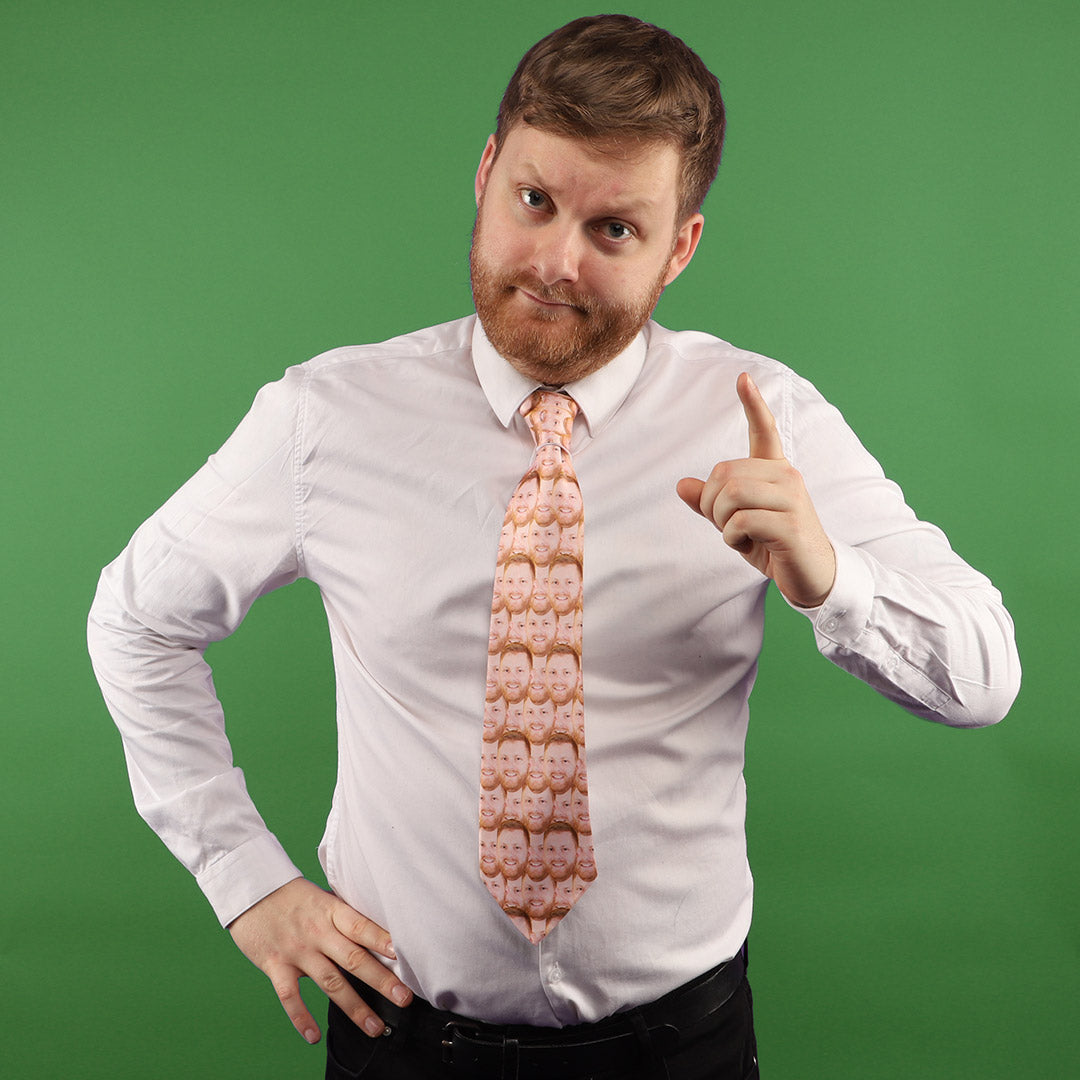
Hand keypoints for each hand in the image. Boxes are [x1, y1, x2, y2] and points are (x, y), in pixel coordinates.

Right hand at [227, 878, 412, 1043]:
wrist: (250, 888)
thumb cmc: (291, 895)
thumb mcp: (321, 898)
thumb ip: (343, 917)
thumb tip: (373, 935)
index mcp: (331, 910)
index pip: (362, 927)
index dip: (384, 941)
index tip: (405, 956)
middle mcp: (317, 931)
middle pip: (353, 958)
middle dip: (381, 981)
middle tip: (404, 998)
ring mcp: (296, 950)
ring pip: (329, 982)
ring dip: (354, 1007)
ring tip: (374, 1026)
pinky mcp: (275, 965)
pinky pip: (290, 996)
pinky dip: (301, 1018)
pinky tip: (313, 1036)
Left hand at [676, 372, 835, 607]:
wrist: (812, 577)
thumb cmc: (773, 546)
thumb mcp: (736, 523)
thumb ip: (711, 503)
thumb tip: (682, 485)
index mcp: (775, 471)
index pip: (765, 431)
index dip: (753, 404)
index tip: (743, 377)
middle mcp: (787, 476)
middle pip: (724, 473)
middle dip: (711, 504)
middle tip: (726, 526)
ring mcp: (792, 498)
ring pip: (731, 494)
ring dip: (721, 520)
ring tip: (737, 535)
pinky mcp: (790, 523)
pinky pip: (741, 520)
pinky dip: (732, 537)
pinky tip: (746, 544)